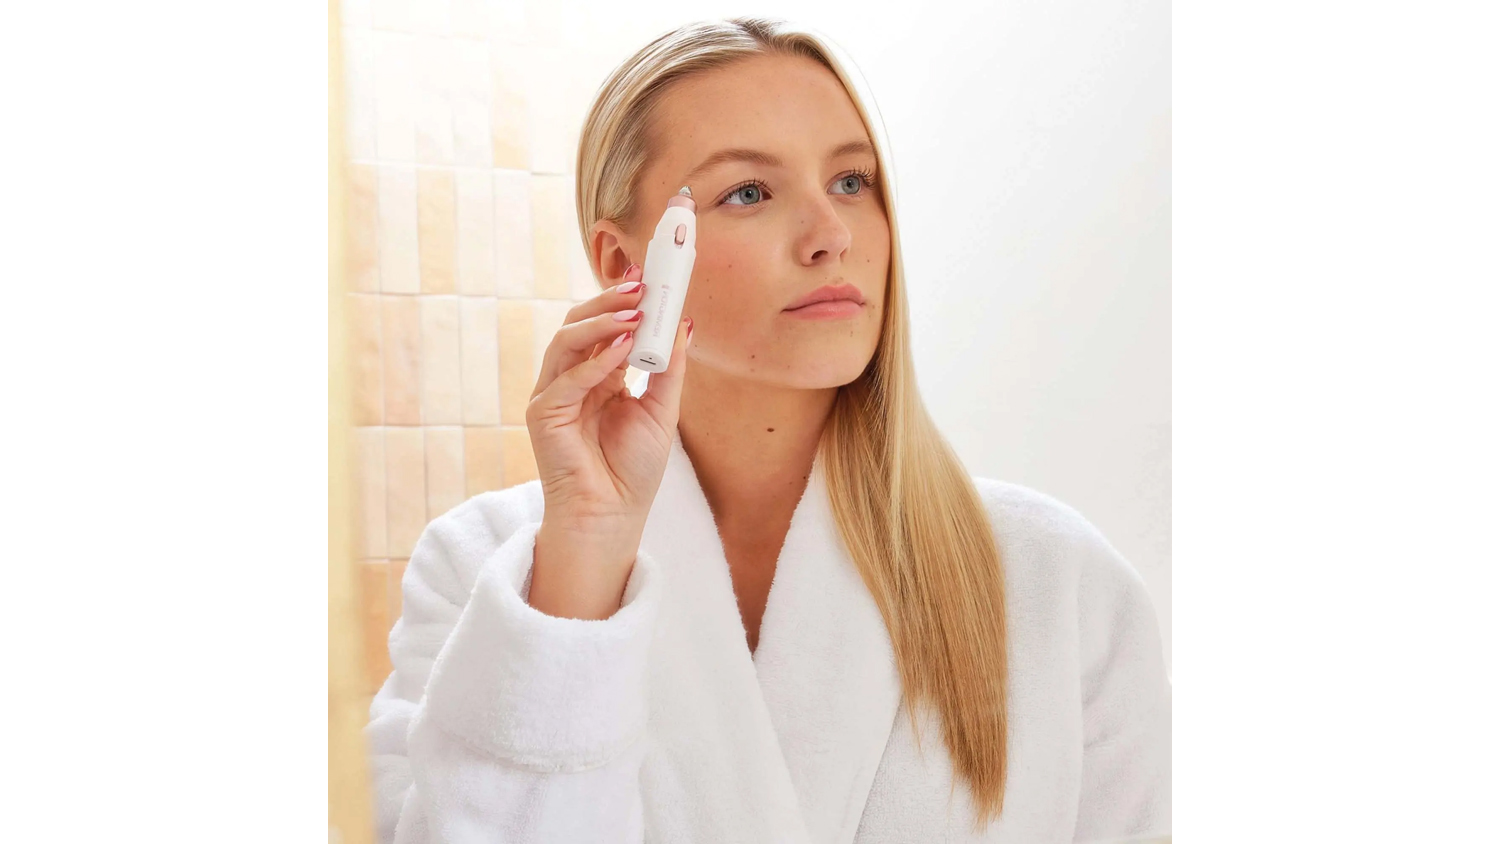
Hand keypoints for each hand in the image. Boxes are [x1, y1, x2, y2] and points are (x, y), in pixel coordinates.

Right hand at [526, 262, 692, 533]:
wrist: (612, 515)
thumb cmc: (633, 469)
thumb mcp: (662, 410)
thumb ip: (669, 367)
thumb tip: (684, 322)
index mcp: (599, 375)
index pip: (606, 326)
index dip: (623, 299)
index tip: (648, 275)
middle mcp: (573, 379)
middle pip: (581, 324)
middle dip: (610, 300)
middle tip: (641, 285)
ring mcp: (554, 394)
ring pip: (566, 341)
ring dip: (601, 322)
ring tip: (635, 312)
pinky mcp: (542, 414)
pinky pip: (566, 378)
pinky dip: (595, 361)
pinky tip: (623, 350)